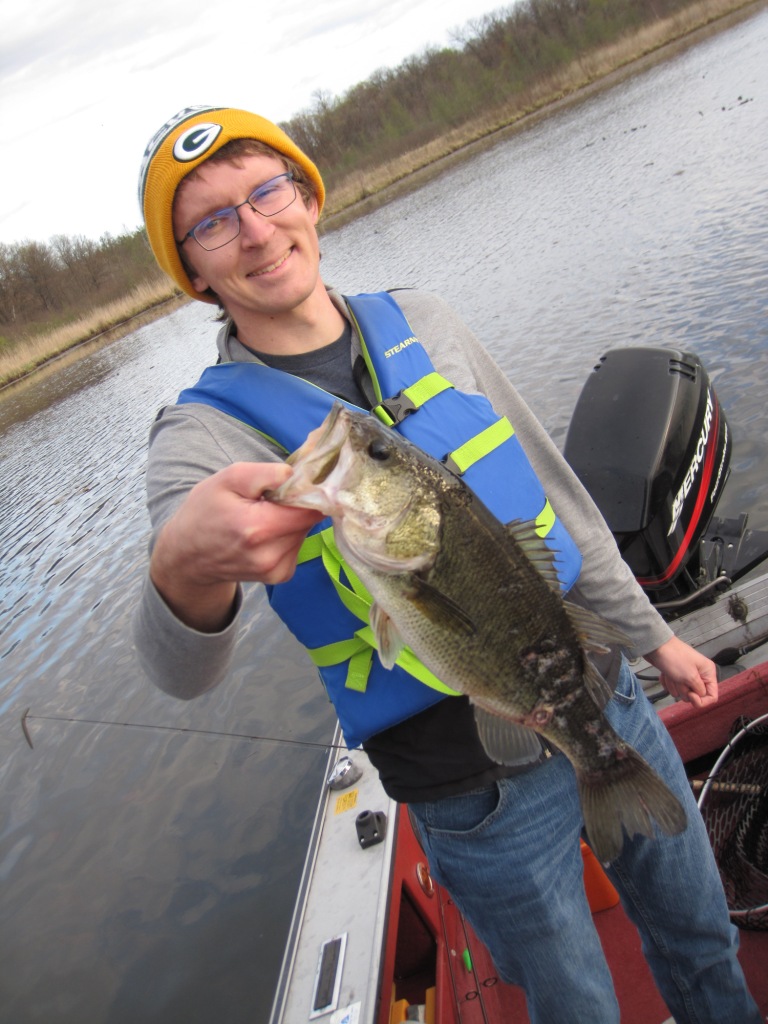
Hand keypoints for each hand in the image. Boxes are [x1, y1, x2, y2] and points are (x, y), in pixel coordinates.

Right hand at [150, 462, 323, 630]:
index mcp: (258, 528)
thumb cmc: (205, 511)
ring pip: (304, 533)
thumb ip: (265, 474)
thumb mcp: (227, 479)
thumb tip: (296, 476)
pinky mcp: (280, 576)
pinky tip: (265, 533)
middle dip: (296, 505)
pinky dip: (287, 536)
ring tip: (263, 516)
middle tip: (271, 499)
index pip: (309, 508)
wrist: (188, 556)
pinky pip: (297, 546)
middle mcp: (270, 555)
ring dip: (291, 521)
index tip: (296, 483)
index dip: (308, 491)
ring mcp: (276, 570)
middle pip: (308, 520)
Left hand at [644, 635, 717, 708]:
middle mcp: (700, 674)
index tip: (690, 695)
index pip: (712, 696)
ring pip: (682, 692)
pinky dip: (667, 683)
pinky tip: (664, 674)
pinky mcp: (675, 675)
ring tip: (670, 674)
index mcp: (708, 672)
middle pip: (695, 695)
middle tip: (678, 679)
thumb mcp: (690, 676)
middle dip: (684, 690)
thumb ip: (699, 691)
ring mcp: (687, 674)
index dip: (701, 700)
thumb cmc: (674, 658)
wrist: (656, 646)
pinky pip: (673, 687)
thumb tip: (701, 696)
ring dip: (674, 686)